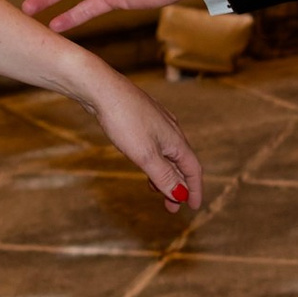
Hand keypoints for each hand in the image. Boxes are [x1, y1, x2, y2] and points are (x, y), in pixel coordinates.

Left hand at [80, 63, 204, 210]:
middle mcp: (171, 130)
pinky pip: (156, 146)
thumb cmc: (125, 120)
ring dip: (165, 175)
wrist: (102, 89)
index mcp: (176, 140)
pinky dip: (155, 161)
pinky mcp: (143, 118)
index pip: (193, 170)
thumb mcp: (145, 155)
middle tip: (171, 208)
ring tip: (155, 190)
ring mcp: (158, 123)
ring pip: (168, 155)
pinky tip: (145, 163)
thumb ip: (164, 176)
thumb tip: (180, 194)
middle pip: (181, 163)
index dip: (195, 189)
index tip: (193, 207)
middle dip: (178, 186)